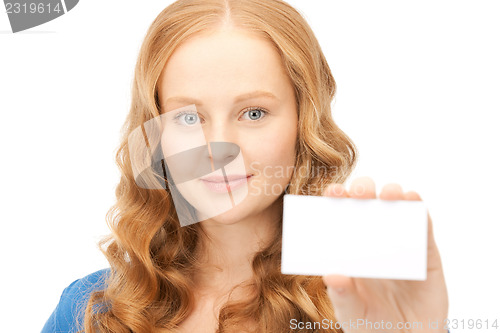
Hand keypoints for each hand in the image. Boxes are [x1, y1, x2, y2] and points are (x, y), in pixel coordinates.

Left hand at [322, 177, 447, 332]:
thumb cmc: (372, 322)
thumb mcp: (352, 312)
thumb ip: (342, 296)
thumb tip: (332, 276)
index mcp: (349, 246)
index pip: (339, 213)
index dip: (336, 198)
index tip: (332, 192)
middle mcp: (373, 237)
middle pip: (367, 202)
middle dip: (363, 189)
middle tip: (359, 192)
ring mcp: (400, 240)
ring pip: (396, 206)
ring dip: (393, 193)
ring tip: (388, 195)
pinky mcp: (426, 250)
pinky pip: (423, 224)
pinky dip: (419, 210)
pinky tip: (413, 201)